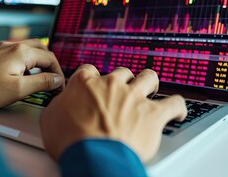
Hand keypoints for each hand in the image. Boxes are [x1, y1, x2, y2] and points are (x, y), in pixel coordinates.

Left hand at [0, 39, 63, 109]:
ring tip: (39, 80)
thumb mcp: (18, 90)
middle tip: (52, 81)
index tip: (59, 87)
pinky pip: (15, 53)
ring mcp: (0, 48)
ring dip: (37, 63)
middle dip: (50, 64)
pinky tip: (20, 77)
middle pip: (41, 49)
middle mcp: (12, 45)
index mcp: (21, 52)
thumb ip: (41, 83)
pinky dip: (25, 62)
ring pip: (28, 50)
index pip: (50, 58)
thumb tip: (56, 79)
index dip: (58, 73)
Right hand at [40, 65, 186, 161]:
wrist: (94, 156)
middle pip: (121, 72)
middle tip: (120, 92)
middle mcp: (111, 85)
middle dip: (121, 81)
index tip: (93, 86)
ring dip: (149, 82)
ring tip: (150, 89)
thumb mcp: (50, 119)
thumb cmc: (71, 141)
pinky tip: (177, 111)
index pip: (90, 71)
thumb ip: (58, 105)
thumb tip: (60, 105)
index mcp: (86, 83)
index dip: (92, 79)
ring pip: (148, 77)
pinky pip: (174, 103)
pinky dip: (177, 106)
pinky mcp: (153, 113)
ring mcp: (134, 97)